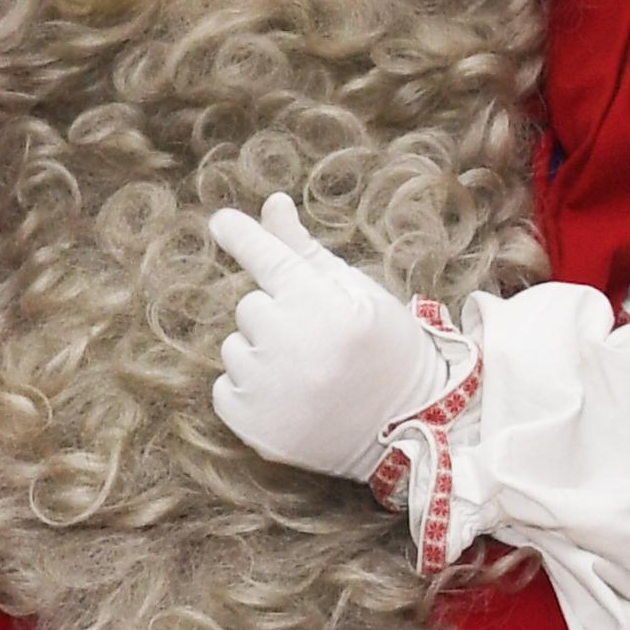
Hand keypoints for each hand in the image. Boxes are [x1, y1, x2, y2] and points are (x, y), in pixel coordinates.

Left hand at [206, 193, 454, 480]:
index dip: (242, 237)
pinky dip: (249, 393)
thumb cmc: (384, 348)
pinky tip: (290, 401)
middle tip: (319, 340)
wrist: (410, 426)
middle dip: (277, 316)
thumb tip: (270, 203)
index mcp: (325, 307)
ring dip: (260, 355)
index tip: (220, 222)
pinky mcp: (252, 426)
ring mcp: (270, 390)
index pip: (269, 259)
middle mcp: (293, 346)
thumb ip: (304, 250)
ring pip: (234, 348)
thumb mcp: (356, 292)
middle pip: (250, 307)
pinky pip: (224, 389)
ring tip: (307, 374)